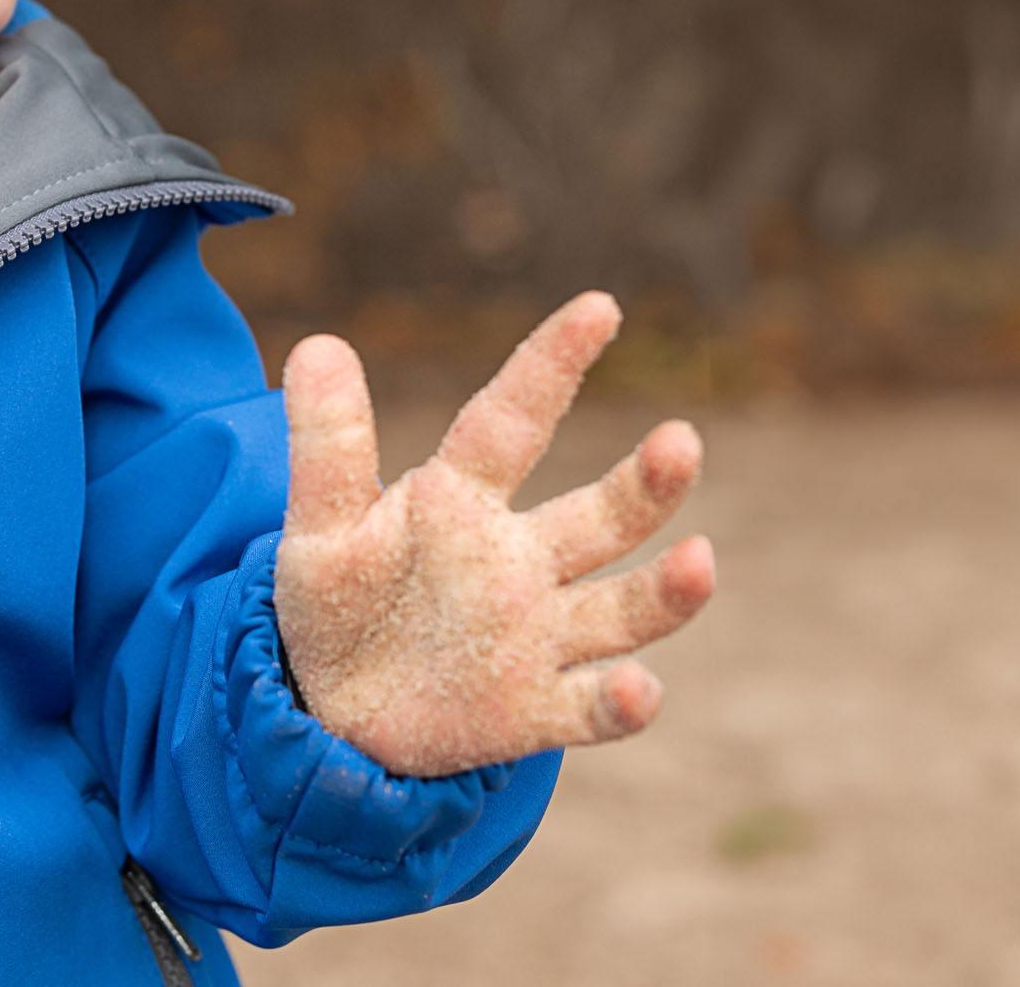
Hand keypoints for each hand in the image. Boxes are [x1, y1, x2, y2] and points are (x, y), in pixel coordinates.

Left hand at [273, 290, 715, 777]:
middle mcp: (517, 560)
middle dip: (645, 484)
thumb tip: (319, 342)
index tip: (601, 306)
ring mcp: (534, 636)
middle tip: (681, 440)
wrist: (330, 714)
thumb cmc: (337, 601)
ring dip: (664, 590)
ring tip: (700, 558)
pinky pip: (588, 708)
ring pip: (619, 608)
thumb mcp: (321, 521)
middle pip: (597, 517)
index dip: (553, 362)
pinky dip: (620, 703)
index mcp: (460, 499)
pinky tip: (642, 689)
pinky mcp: (532, 710)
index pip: (513, 418)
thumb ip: (329, 441)